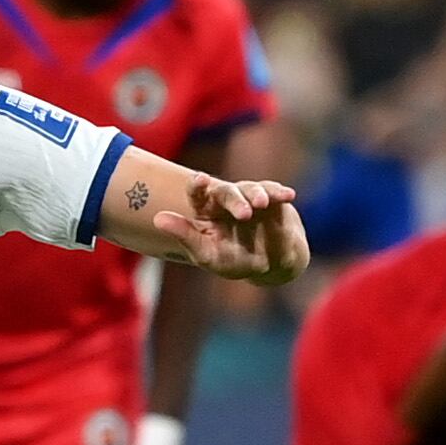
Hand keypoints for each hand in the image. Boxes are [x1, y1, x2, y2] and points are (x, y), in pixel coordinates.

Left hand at [158, 178, 306, 284]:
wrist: (272, 264)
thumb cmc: (235, 260)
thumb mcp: (208, 254)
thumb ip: (185, 237)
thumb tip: (157, 219)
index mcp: (207, 211)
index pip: (198, 193)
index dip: (198, 185)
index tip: (201, 180)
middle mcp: (227, 200)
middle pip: (227, 191)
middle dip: (235, 200)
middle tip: (245, 214)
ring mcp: (251, 197)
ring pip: (251, 189)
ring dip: (257, 195)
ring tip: (262, 205)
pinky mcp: (273, 200)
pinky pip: (275, 192)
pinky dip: (279, 193)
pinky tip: (288, 195)